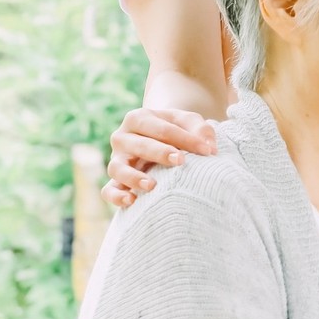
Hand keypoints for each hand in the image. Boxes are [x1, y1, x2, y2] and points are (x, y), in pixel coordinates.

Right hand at [102, 107, 216, 207]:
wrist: (159, 139)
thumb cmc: (176, 130)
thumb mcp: (189, 122)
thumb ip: (201, 130)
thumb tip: (210, 148)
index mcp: (139, 118)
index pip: (163, 129)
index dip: (186, 139)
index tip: (208, 151)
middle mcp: (122, 137)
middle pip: (140, 145)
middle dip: (160, 153)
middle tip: (181, 161)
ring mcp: (116, 159)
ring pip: (117, 168)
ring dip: (133, 177)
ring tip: (152, 185)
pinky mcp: (114, 180)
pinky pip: (108, 190)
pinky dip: (117, 196)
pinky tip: (132, 200)